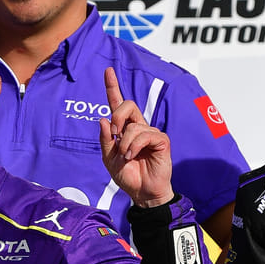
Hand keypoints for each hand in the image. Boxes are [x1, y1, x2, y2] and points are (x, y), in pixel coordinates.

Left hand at [98, 67, 172, 208]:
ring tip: (127, 158)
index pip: (118, 104)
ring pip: (134, 126)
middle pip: (127, 105)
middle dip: (117, 116)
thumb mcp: (109, 159)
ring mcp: (150, 132)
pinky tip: (134, 157)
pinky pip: (145, 135)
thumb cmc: (128, 176)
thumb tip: (103, 119)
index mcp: (124, 129)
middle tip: (115, 134)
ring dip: (125, 144)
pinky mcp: (161, 140)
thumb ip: (105, 140)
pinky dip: (134, 147)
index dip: (112, 87)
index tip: (107, 70)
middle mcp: (138, 127)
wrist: (141, 192)